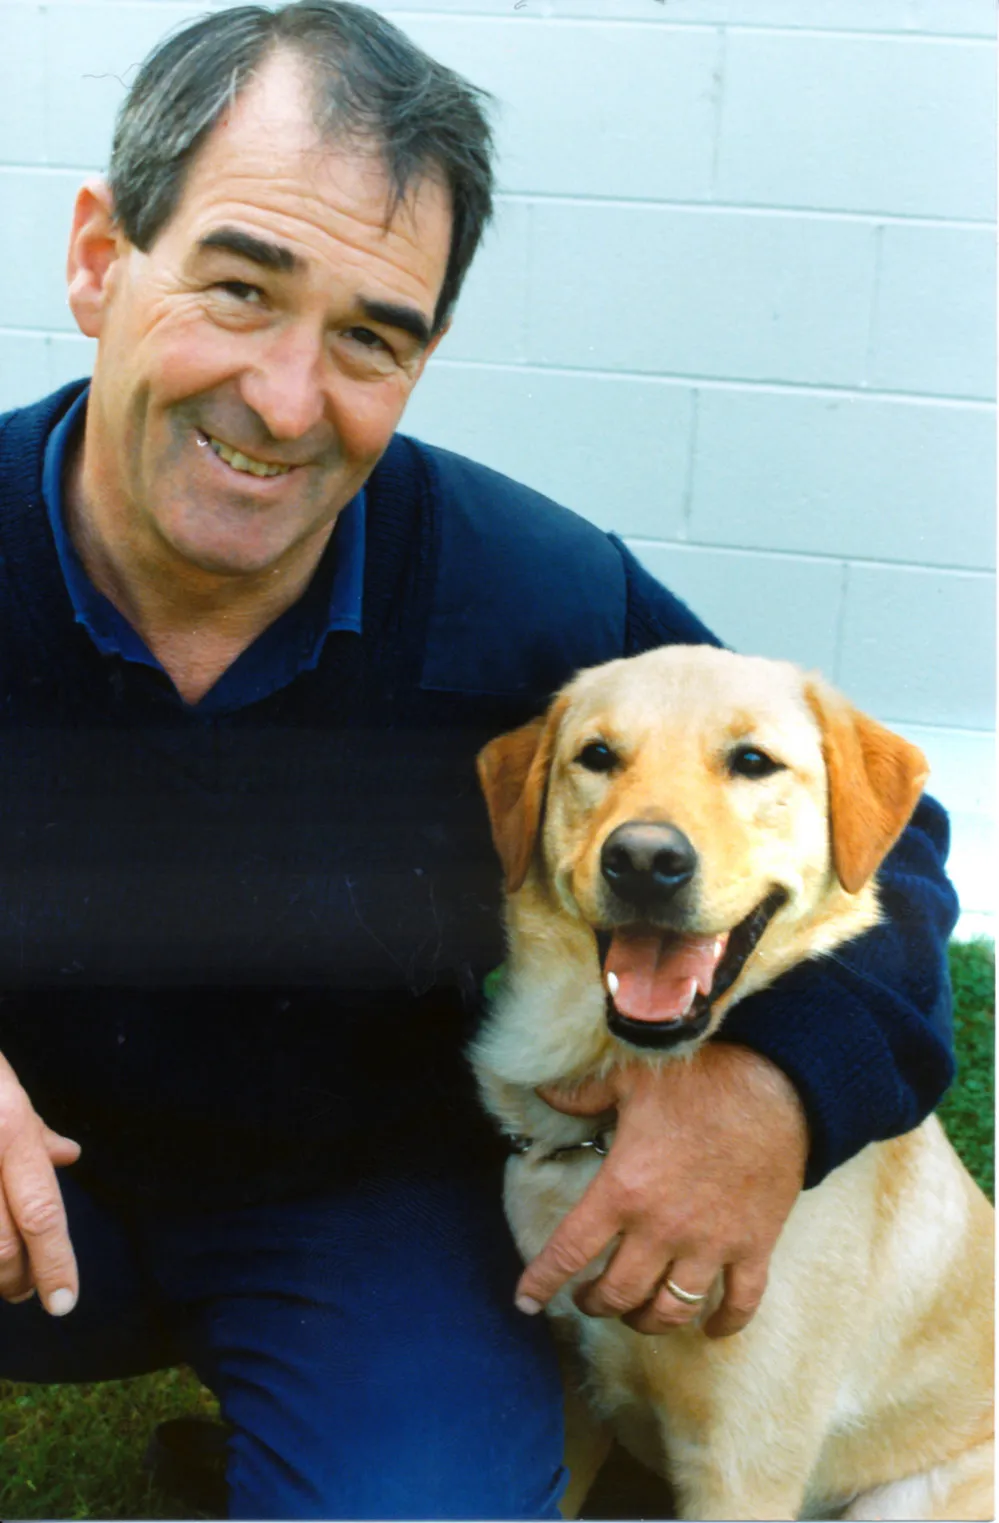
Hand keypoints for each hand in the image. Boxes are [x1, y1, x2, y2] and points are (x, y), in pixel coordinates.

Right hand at [0, 1050, 79, 1314]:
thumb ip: (35, 1131)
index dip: (55, 1263)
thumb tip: (69, 1155)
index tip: (63, 1302)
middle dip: (16, 1279)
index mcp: (9, 1129)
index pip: (41, 1213)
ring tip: (2, 1280)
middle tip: (26, 1290)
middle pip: (1, 1244)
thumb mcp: (4, 1085)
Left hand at [515, 1043, 806, 1336]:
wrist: (774, 1086)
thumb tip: (545, 1091)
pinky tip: (712, 1329)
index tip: (524, 1302)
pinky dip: (724, 1324)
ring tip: (635, 1314)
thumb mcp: (628, 1078)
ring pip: (670, 1310)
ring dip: (646, 1321)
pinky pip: (740, 1303)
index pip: (569, 1252)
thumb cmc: (698, 1080)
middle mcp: (661, 1229)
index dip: (541, 1282)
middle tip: (587, 1299)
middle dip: (595, 1304)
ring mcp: (709, 1245)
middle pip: (617, 1293)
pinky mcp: (752, 1247)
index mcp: (623, 1190)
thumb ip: (583, 1094)